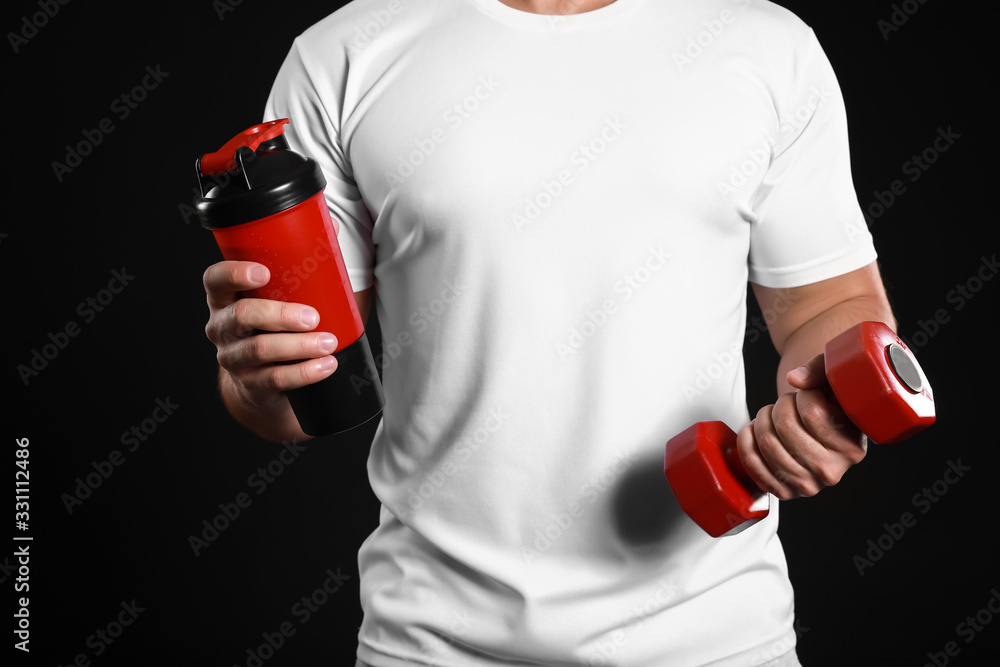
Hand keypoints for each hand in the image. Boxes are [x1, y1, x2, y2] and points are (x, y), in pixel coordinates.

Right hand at [203, 260, 338, 410]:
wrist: (262, 382)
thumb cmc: (272, 326)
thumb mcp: (278, 296)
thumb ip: (300, 263)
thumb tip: (333, 228)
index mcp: (225, 299)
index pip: (215, 280)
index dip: (234, 274)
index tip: (263, 271)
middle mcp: (222, 328)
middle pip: (241, 315)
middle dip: (279, 314)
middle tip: (312, 316)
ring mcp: (234, 358)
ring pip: (260, 349)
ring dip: (298, 346)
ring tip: (328, 342)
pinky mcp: (251, 385)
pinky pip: (276, 379)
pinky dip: (304, 372)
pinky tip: (326, 365)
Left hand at [736, 354, 867, 498]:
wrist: (818, 429)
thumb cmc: (827, 402)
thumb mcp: (834, 377)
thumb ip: (818, 369)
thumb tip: (795, 379)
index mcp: (852, 446)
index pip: (812, 413)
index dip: (802, 395)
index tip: (808, 394)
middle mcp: (832, 471)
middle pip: (785, 427)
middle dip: (780, 405)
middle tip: (787, 404)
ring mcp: (807, 484)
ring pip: (767, 442)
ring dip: (762, 420)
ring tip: (774, 416)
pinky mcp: (784, 491)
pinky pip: (753, 464)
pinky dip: (746, 440)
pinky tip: (754, 430)